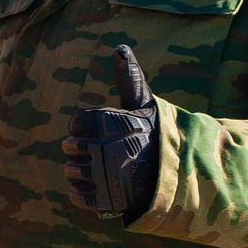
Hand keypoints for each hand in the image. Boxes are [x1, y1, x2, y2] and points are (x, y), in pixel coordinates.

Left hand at [64, 44, 159, 218]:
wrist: (179, 177)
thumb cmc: (155, 137)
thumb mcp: (144, 105)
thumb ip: (129, 78)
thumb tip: (121, 48)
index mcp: (112, 123)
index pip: (75, 123)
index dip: (85, 129)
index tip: (103, 133)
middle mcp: (107, 147)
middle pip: (69, 148)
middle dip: (82, 151)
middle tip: (104, 154)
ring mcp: (106, 175)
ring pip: (70, 171)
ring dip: (82, 173)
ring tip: (105, 170)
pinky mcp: (106, 200)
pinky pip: (75, 196)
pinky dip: (83, 193)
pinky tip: (100, 187)